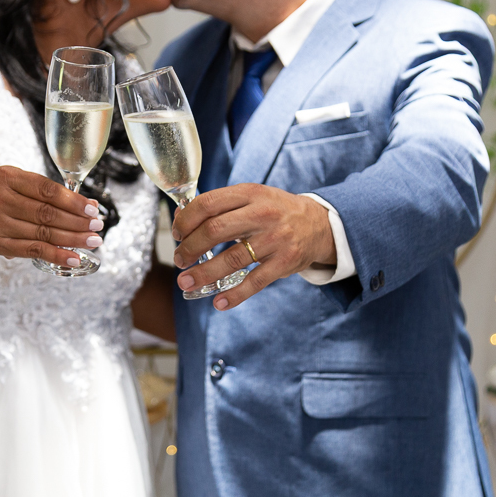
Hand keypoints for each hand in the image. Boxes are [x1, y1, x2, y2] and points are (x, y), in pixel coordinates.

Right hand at [0, 165, 103, 267]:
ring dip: (72, 239)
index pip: (47, 190)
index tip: (92, 209)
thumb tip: (90, 206)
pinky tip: (74, 257)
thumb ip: (51, 192)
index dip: (73, 201)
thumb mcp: (22, 183)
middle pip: (46, 213)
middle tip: (97, 227)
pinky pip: (33, 250)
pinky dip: (56, 255)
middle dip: (77, 222)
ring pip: (43, 233)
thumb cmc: (7, 196)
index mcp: (7, 177)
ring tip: (92, 241)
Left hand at [171, 184, 335, 309]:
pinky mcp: (285, 262)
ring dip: (204, 274)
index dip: (186, 220)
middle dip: (190, 248)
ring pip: (232, 259)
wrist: (319, 224)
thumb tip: (181, 220)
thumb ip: (220, 206)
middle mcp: (262, 214)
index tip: (176, 233)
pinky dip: (235, 295)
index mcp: (250, 193)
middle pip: (215, 230)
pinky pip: (255, 282)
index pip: (208, 204)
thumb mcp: (251, 198)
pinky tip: (218, 303)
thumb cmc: (276, 211)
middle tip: (179, 260)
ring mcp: (275, 239)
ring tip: (186, 282)